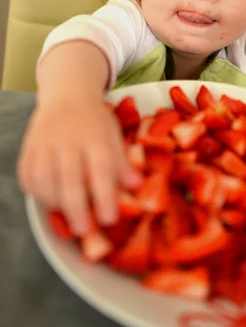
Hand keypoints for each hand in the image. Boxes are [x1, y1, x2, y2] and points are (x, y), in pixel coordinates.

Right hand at [17, 96, 141, 235]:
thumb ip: (123, 163)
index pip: (101, 168)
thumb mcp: (115, 137)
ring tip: (67, 216)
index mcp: (96, 135)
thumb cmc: (96, 122)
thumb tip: (137, 187)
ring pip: (43, 178)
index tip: (109, 219)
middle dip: (76, 208)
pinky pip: (27, 174)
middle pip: (68, 177)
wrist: (68, 95)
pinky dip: (36, 192)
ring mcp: (45, 141)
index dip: (104, 195)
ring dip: (54, 202)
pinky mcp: (28, 146)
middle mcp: (68, 138)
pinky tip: (49, 201)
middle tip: (84, 230)